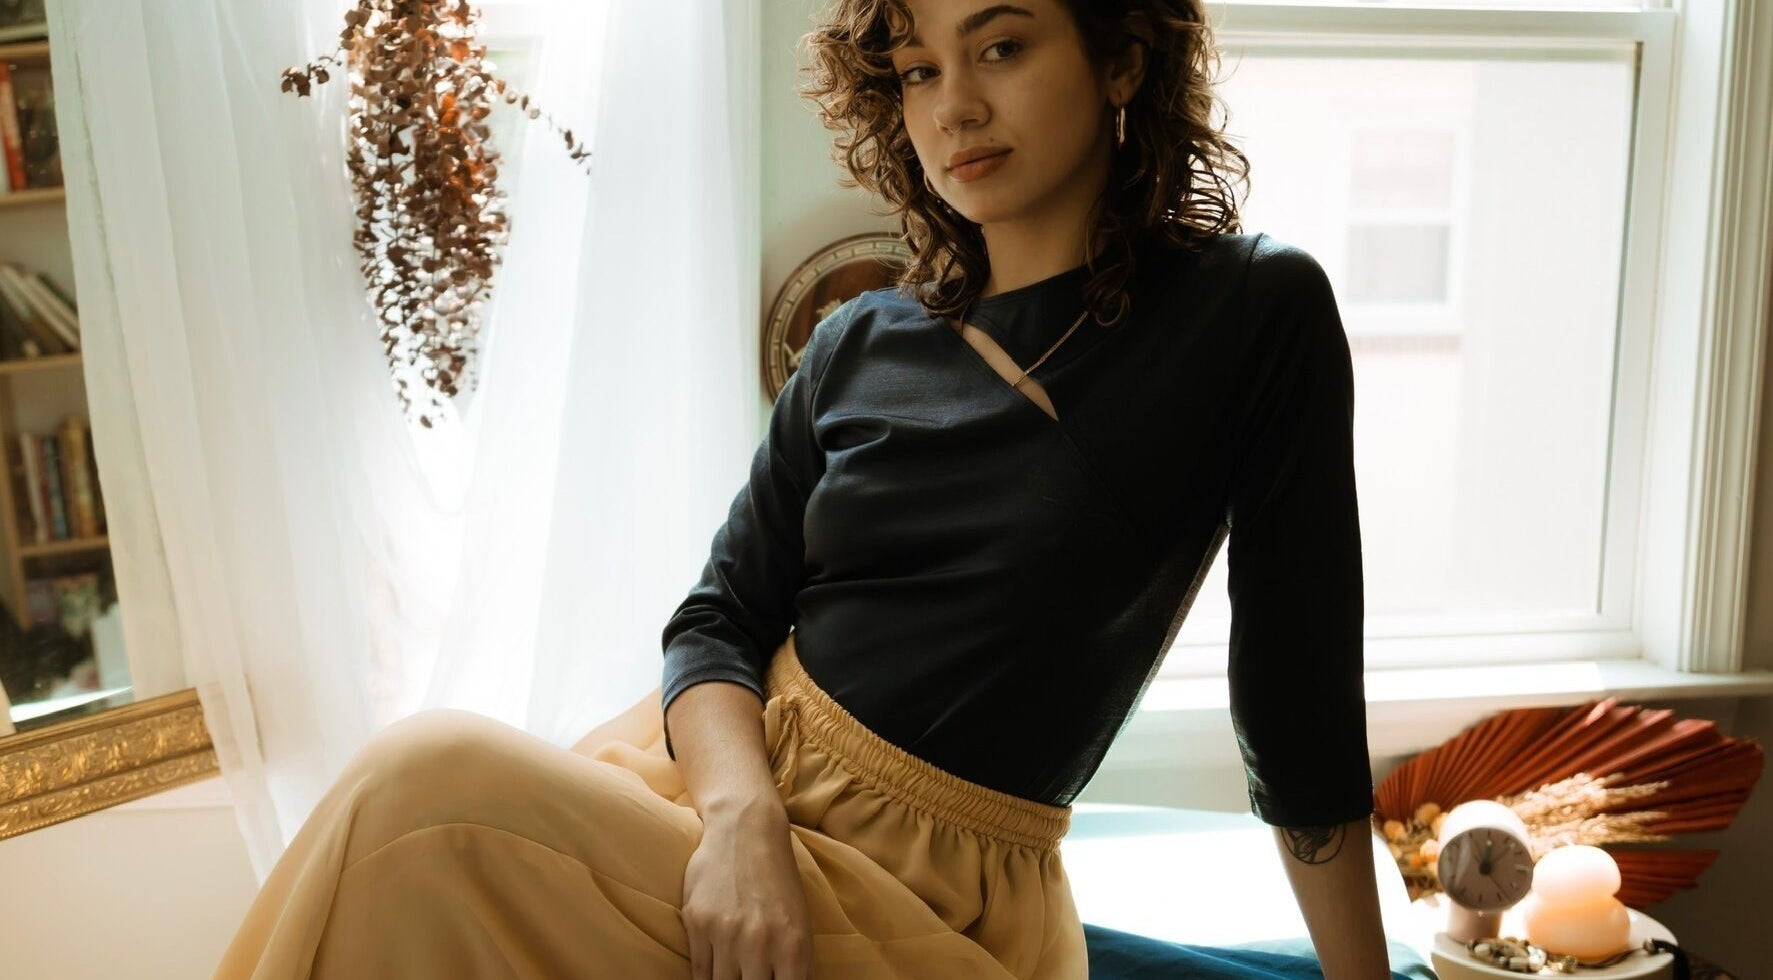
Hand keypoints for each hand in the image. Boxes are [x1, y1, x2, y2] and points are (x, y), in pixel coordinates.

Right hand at [681, 799, 812, 978]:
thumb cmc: (777, 877)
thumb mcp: (799, 920)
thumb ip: (796, 963)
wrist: (745, 828)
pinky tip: (713, 974)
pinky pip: (699, 972)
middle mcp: (760, 944)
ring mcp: (726, 934)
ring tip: (732, 977)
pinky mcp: (698, 922)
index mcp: (794, 946)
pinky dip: (705, 979)